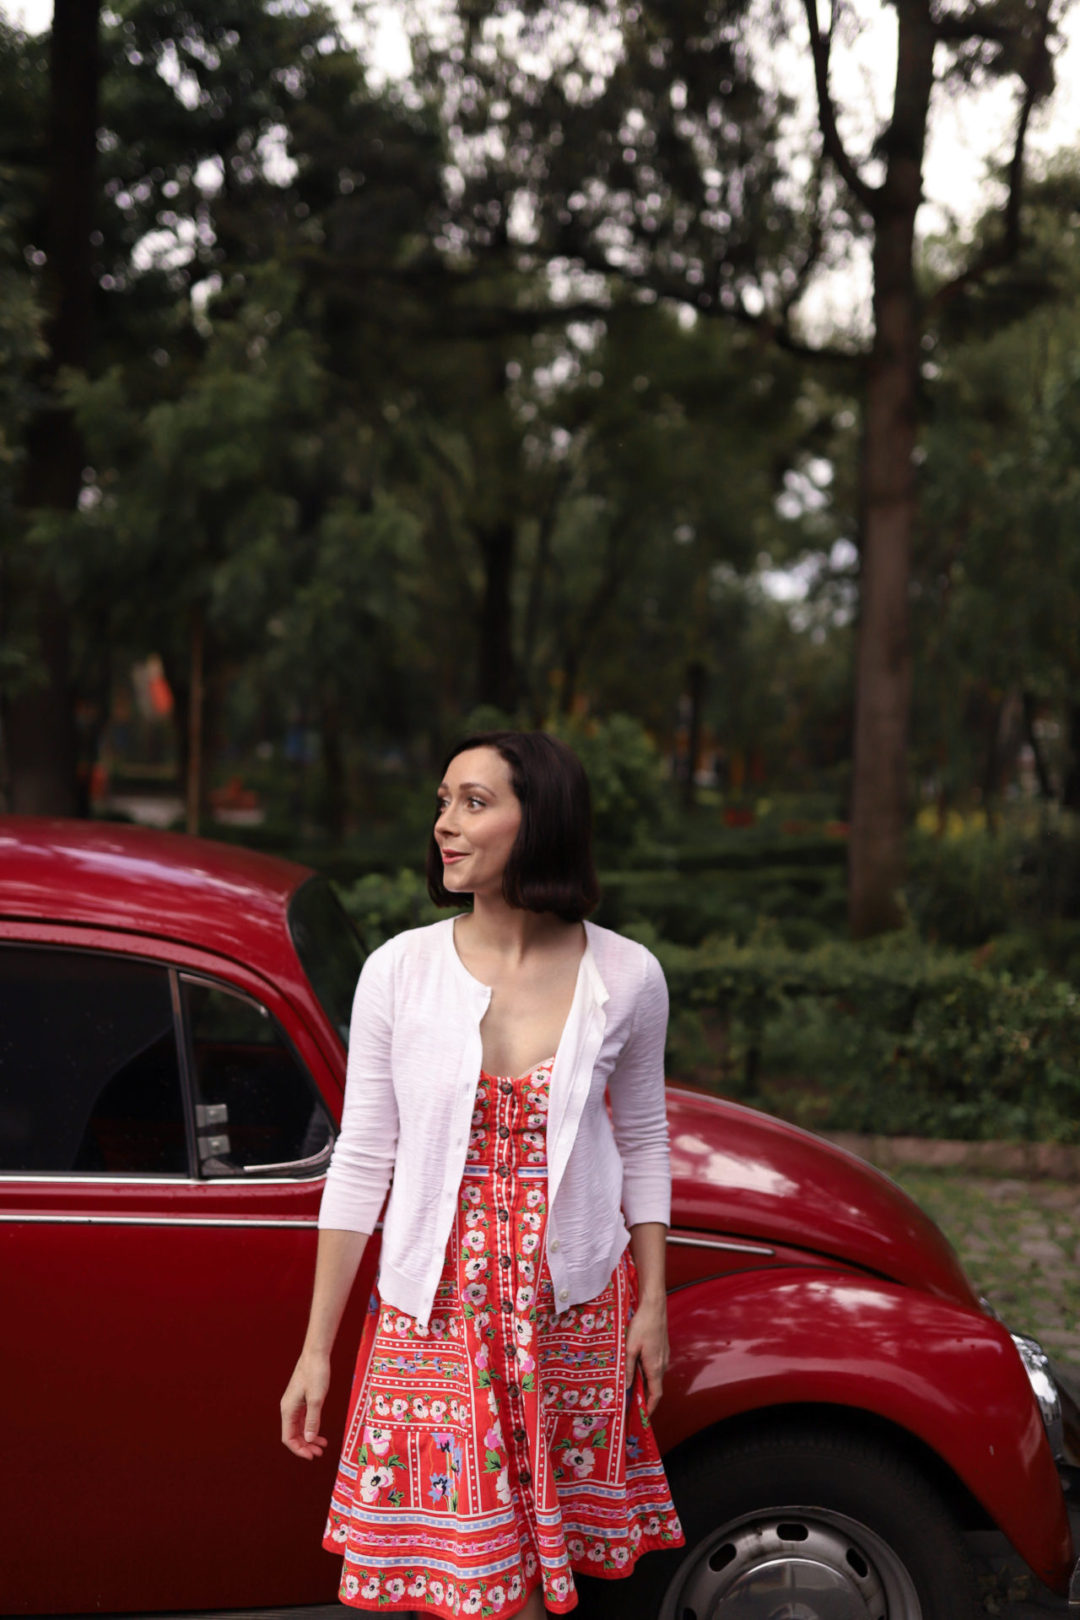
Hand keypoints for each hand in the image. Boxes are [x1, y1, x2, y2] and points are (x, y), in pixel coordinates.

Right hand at [280, 1348, 330, 1459]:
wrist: (316, 1354)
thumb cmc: (316, 1374)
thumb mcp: (317, 1398)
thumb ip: (313, 1420)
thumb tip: (309, 1440)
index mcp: (288, 1410)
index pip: (288, 1437)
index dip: (298, 1449)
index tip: (311, 1456)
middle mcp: (288, 1409)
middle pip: (293, 1435)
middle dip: (305, 1446)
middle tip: (319, 1453)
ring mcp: (294, 1404)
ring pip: (299, 1428)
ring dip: (309, 1438)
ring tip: (322, 1446)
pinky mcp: (301, 1400)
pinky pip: (303, 1420)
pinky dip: (311, 1428)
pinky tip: (320, 1433)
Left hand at [624, 1296, 668, 1417]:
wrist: (654, 1307)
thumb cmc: (642, 1325)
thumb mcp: (630, 1348)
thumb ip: (629, 1369)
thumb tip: (627, 1387)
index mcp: (655, 1367)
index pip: (655, 1396)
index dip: (650, 1408)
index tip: (642, 1417)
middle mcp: (662, 1365)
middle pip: (655, 1388)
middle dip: (645, 1399)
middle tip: (631, 1404)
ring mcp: (664, 1357)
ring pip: (655, 1377)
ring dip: (646, 1385)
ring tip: (632, 1389)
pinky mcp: (662, 1350)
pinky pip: (656, 1367)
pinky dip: (648, 1374)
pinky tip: (637, 1369)